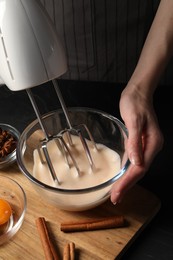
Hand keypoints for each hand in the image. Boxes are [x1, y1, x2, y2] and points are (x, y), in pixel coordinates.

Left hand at [110, 84, 163, 203]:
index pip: (139, 169)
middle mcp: (151, 147)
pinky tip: (122, 178)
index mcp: (152, 144)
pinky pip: (134, 162)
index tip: (117, 193)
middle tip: (115, 198)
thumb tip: (135, 163)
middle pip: (139, 172)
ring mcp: (146, 146)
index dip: (127, 182)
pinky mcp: (140, 144)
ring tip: (117, 193)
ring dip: (127, 181)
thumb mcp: (134, 121)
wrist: (138, 94)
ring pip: (137, 169)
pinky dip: (127, 172)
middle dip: (127, 186)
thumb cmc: (135, 104)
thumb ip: (134, 142)